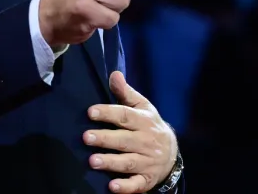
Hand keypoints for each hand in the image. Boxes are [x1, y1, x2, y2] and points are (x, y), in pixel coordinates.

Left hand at [84, 71, 177, 192]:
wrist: (172, 153)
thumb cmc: (150, 126)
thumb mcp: (143, 107)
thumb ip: (126, 93)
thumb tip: (114, 74)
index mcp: (144, 122)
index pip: (125, 116)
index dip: (108, 113)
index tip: (90, 111)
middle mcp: (146, 141)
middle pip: (124, 140)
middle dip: (105, 139)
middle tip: (85, 137)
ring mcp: (147, 162)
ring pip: (128, 162)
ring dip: (111, 162)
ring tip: (92, 161)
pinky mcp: (146, 179)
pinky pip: (136, 184)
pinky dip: (125, 186)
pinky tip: (112, 186)